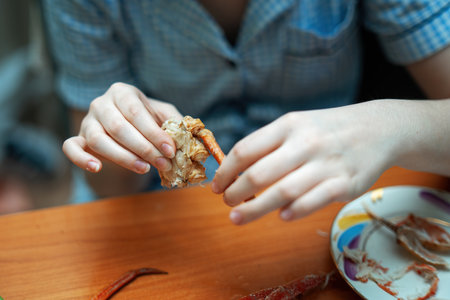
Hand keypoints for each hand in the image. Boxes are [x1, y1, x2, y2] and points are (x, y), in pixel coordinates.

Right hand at [63, 82, 182, 173]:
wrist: (128, 129)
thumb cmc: (147, 120)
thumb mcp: (164, 116)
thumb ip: (175, 123)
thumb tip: (189, 137)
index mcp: (123, 92)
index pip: (137, 113)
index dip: (154, 133)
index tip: (171, 150)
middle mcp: (101, 103)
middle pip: (118, 127)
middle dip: (144, 148)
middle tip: (163, 163)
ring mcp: (87, 121)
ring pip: (98, 140)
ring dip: (123, 157)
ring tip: (145, 169)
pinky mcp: (78, 138)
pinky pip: (70, 147)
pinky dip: (81, 159)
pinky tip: (97, 167)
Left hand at [212, 101, 398, 224]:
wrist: (378, 128)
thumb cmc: (326, 130)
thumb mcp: (297, 125)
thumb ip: (268, 145)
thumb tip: (235, 172)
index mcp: (288, 126)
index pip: (246, 150)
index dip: (226, 171)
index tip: (216, 185)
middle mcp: (305, 143)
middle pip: (259, 174)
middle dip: (235, 192)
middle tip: (227, 203)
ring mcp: (326, 164)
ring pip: (283, 192)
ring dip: (255, 209)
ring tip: (237, 217)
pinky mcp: (346, 184)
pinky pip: (313, 202)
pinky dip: (293, 211)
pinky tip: (281, 216)